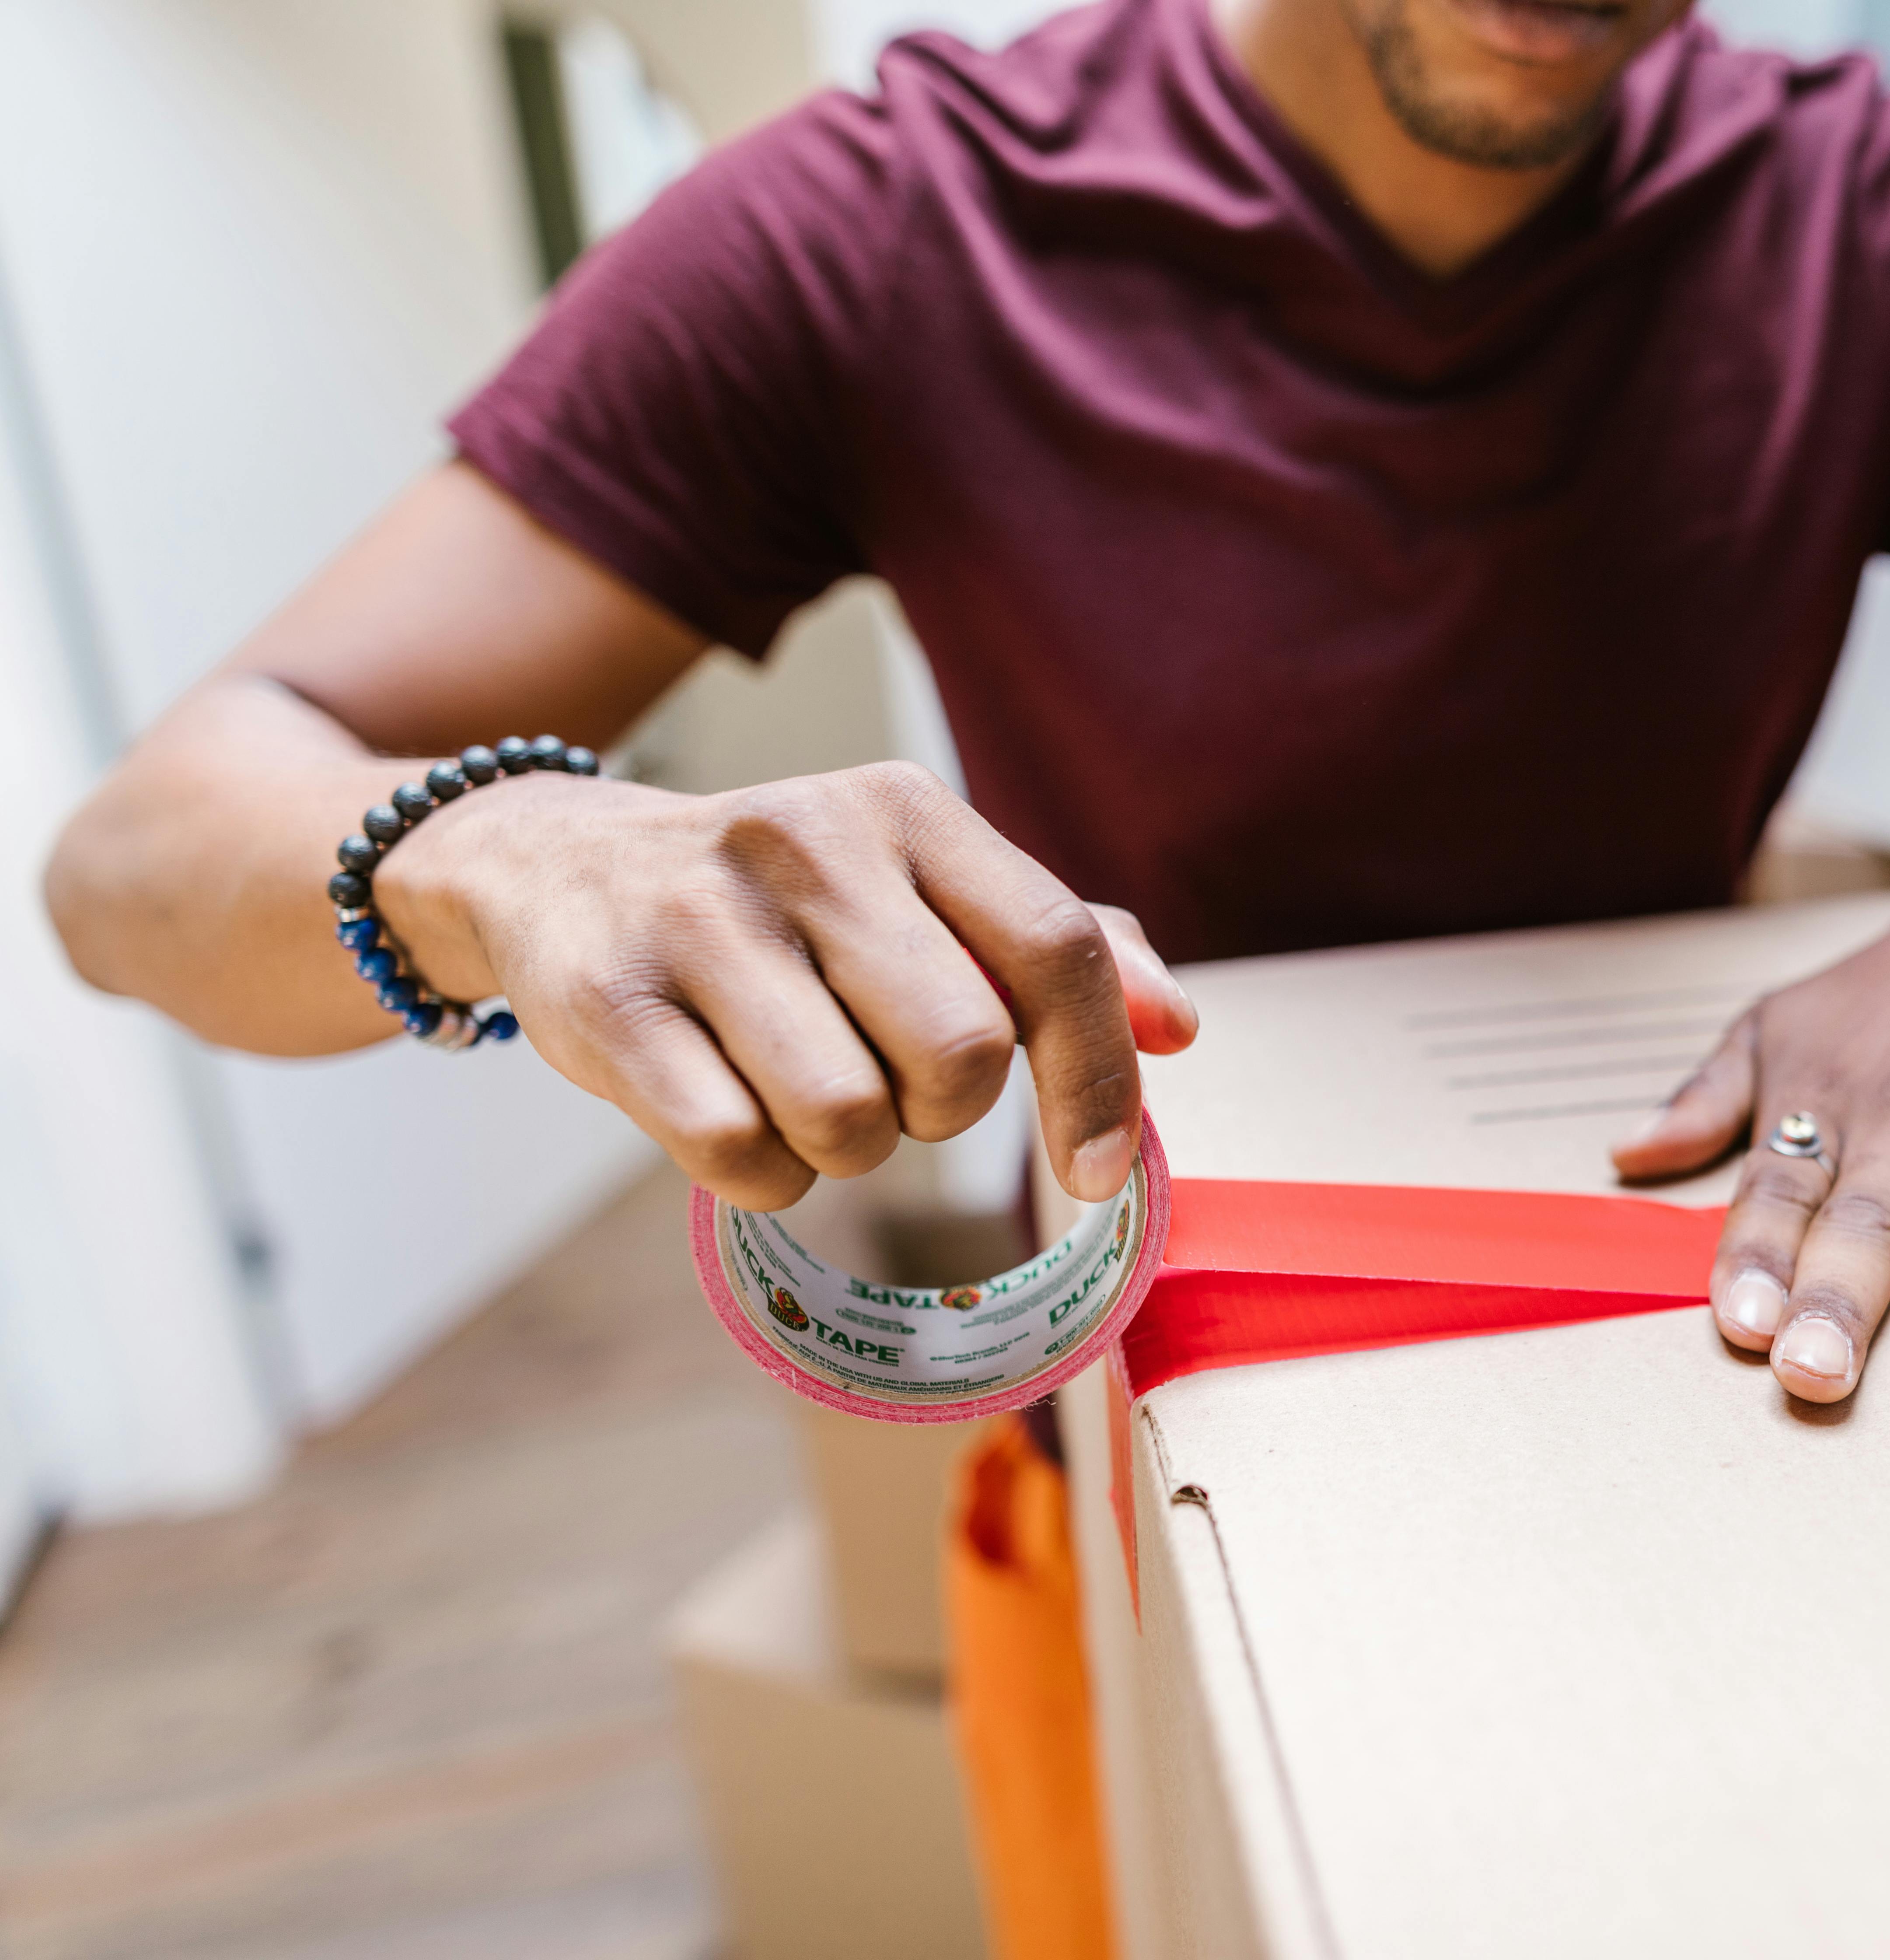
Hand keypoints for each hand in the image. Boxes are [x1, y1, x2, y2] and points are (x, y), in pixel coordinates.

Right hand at [373, 760, 1196, 1211]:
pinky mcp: (610, 1002)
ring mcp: (701, 918)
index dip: (1100, 1077)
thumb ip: (1054, 949)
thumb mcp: (914, 889)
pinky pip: (741, 1154)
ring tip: (792, 1084)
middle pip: (962, 1055)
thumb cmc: (776, 907)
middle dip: (940, 1110)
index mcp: (906, 810)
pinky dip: (756, 1173)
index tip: (1099, 1172)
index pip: (1058, 948)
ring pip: (850, 1120)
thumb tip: (1179, 1025)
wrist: (550, 864)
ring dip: (839, 1146)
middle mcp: (809, 841)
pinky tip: (724, 1108)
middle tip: (883, 1079)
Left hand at [1611, 835, 1889, 1401]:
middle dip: (1840, 1300)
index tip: (1741, 1324)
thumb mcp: (1771, 1025)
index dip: (1755, 1257)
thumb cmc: (1878, 999)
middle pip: (1869, 1219)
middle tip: (1817, 1375)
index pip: (1779, 1190)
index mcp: (1825, 1103)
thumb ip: (1703, 1101)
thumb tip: (1625, 1156)